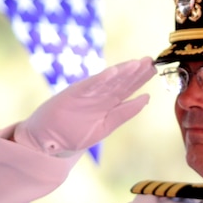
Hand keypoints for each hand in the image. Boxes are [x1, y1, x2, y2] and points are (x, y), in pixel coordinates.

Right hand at [14, 58, 155, 155]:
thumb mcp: (106, 126)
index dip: (141, 78)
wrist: (47, 143)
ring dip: (122, 72)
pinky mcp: (72, 95)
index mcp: (107, 103)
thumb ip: (124, 113)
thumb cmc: (75, 134)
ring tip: (137, 63)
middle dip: (136, 71)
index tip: (155, 68)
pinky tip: (113, 71)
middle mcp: (98, 96)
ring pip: (107, 81)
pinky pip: (89, 86)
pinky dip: (101, 79)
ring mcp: (86, 94)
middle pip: (120, 81)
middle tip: (151, 60)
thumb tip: (146, 98)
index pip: (128, 88)